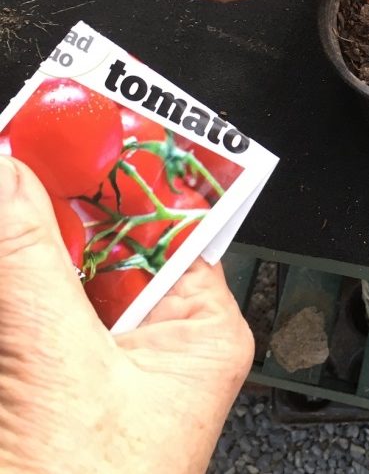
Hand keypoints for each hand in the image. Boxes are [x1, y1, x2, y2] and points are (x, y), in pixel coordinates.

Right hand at [0, 157, 251, 473]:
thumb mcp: (62, 365)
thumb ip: (30, 261)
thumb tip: (9, 174)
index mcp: (203, 330)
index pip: (170, 220)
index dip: (124, 171)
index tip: (80, 127)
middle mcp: (157, 341)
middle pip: (105, 243)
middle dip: (55, 203)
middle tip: (20, 153)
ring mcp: (99, 364)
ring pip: (58, 277)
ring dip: (25, 244)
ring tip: (4, 185)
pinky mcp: (48, 386)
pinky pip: (28, 317)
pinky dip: (11, 289)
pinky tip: (0, 251)